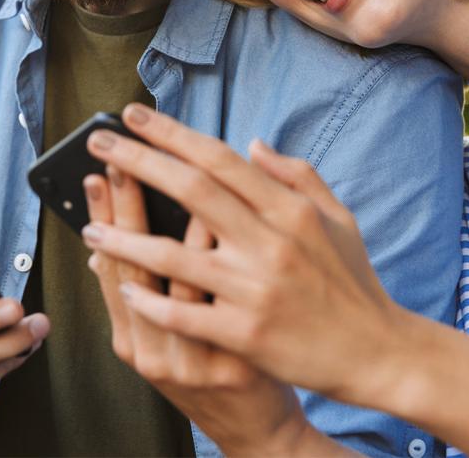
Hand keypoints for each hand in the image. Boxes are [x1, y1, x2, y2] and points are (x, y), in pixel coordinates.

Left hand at [80, 103, 412, 407]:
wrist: (378, 354)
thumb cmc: (352, 283)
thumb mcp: (337, 219)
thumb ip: (296, 176)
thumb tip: (251, 142)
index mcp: (291, 210)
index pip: (219, 159)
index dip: (171, 133)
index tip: (132, 114)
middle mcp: (271, 243)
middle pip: (190, 191)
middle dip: (136, 162)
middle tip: (97, 143)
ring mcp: (256, 290)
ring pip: (174, 256)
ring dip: (125, 237)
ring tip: (89, 227)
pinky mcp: (246, 335)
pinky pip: (184, 314)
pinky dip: (150, 302)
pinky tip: (124, 289)